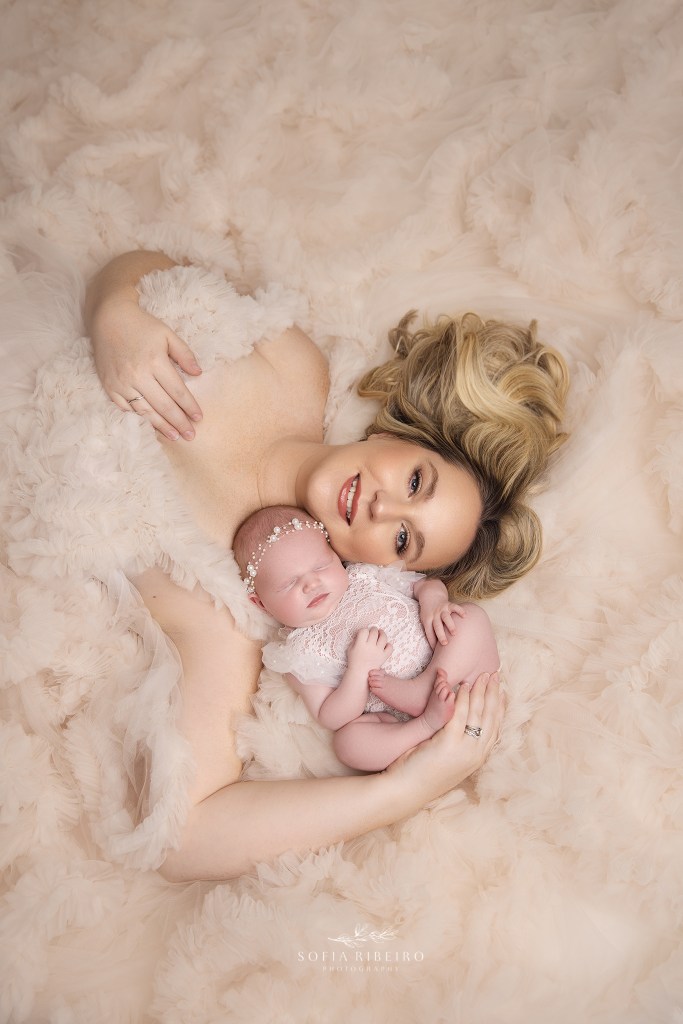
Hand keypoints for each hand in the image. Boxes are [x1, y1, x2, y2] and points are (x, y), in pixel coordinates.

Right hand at [90, 295, 202, 440]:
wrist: (108, 318)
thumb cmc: (142, 326)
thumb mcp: (167, 334)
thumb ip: (184, 354)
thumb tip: (198, 374)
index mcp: (154, 361)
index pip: (177, 391)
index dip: (189, 406)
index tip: (199, 418)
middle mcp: (137, 375)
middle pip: (163, 405)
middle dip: (179, 422)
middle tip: (191, 435)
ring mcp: (121, 382)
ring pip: (145, 411)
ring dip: (161, 426)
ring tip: (175, 437)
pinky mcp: (109, 386)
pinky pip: (126, 408)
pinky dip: (140, 418)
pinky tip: (151, 425)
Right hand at [347, 627, 392, 671]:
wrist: (360, 674)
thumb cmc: (354, 661)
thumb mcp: (350, 649)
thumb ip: (355, 640)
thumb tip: (361, 633)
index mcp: (360, 644)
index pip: (364, 631)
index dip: (364, 630)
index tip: (363, 633)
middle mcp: (370, 646)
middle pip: (374, 632)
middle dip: (373, 629)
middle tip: (372, 631)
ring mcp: (378, 651)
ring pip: (383, 637)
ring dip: (382, 633)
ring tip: (380, 633)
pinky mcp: (384, 656)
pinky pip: (390, 647)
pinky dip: (388, 645)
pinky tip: (384, 645)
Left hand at [383, 672, 503, 804]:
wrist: (404, 791)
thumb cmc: (420, 774)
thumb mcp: (446, 757)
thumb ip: (456, 741)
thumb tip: (458, 724)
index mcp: (477, 758)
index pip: (495, 727)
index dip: (499, 707)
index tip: (501, 691)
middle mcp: (475, 754)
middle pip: (490, 717)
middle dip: (493, 693)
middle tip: (494, 675)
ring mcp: (464, 750)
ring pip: (478, 713)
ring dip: (481, 691)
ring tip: (482, 675)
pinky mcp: (448, 743)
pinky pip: (458, 714)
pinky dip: (462, 698)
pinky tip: (462, 685)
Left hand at [420, 597, 465, 647]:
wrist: (430, 595)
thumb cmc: (428, 612)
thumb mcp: (425, 620)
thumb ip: (430, 630)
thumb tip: (434, 648)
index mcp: (427, 620)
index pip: (429, 632)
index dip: (432, 641)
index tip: (436, 651)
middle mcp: (434, 615)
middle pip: (437, 626)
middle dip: (441, 635)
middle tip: (445, 644)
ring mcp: (441, 609)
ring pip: (446, 617)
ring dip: (450, 625)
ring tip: (454, 633)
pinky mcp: (449, 605)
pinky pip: (455, 607)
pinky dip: (460, 611)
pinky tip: (465, 616)